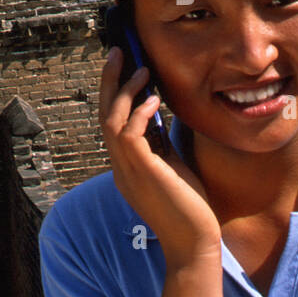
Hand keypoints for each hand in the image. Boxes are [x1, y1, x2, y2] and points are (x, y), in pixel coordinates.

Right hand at [100, 47, 221, 273]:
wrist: (194, 244)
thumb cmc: (190, 208)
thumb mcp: (172, 167)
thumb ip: (161, 143)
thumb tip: (159, 112)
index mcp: (126, 167)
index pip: (111, 123)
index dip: (115, 94)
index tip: (125, 67)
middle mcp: (120, 168)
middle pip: (103, 115)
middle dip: (109, 82)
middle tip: (118, 52)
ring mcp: (127, 172)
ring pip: (111, 121)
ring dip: (124, 92)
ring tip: (142, 70)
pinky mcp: (142, 173)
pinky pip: (129, 135)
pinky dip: (139, 112)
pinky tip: (156, 100)